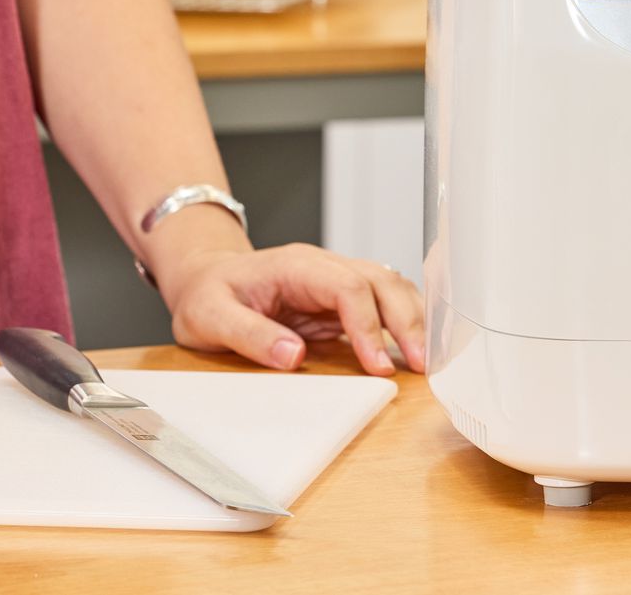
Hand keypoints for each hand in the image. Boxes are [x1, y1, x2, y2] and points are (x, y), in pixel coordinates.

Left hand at [160, 243, 425, 375]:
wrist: (206, 277)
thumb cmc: (207, 295)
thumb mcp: (209, 318)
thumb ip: (250, 335)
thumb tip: (294, 356)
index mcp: (296, 266)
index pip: (348, 287)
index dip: (368, 325)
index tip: (377, 365)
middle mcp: (324, 266)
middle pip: (381, 282)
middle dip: (406, 322)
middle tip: (421, 364)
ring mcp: (336, 278)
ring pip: (391, 287)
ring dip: (412, 320)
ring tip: (425, 358)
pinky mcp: (342, 297)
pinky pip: (383, 302)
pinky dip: (404, 320)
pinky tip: (413, 345)